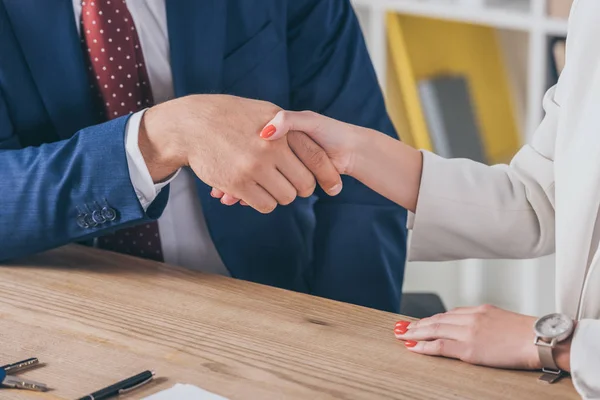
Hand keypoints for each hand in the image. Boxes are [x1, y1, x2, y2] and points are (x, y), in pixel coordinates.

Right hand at [138, 95, 341, 212]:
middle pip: (304, 184)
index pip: (316, 158)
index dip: (328, 175)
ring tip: (268, 184)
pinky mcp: (238, 183)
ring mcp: (254, 167)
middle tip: (291, 184)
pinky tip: (254, 191)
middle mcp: (271, 148)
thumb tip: (316, 145)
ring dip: (280, 195)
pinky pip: (265, 205)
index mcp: (282, 129)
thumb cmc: (230, 116)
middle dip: (301, 188)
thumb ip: (289, 125)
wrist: (192, 125)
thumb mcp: (264, 110)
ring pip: (285, 198)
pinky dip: (263, 202)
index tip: (334, 187)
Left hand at [394, 305, 540, 369]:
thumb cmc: (529, 333)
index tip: (421, 322)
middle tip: (402, 327)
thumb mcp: (503, 319)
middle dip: (418, 324)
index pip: (449, 314)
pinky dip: (424, 346)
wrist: (541, 339)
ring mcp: (468, 332)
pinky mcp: (469, 348)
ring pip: (434, 330)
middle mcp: (470, 318)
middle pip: (437, 319)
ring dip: (416, 332)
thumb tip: (477, 328)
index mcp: (479, 310)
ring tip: (403, 335)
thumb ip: (486, 321)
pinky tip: (414, 347)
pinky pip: (440, 346)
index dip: (432, 318)